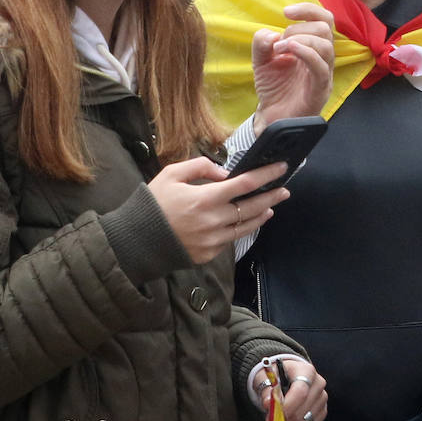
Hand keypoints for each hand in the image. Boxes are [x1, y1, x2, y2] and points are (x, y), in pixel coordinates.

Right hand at [146, 157, 289, 263]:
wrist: (136, 240)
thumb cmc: (154, 204)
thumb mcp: (172, 174)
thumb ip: (201, 167)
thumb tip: (225, 173)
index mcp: (205, 198)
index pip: (245, 184)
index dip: (266, 174)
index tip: (281, 167)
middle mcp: (214, 221)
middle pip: (253, 207)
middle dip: (272, 196)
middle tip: (285, 189)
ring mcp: (213, 240)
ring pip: (247, 226)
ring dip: (262, 215)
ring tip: (271, 206)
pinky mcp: (209, 253)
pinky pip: (231, 239)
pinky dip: (241, 228)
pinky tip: (246, 221)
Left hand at [253, 2, 334, 134]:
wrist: (272, 118)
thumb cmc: (273, 89)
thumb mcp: (261, 61)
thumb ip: (262, 44)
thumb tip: (271, 33)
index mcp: (313, 48)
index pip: (323, 20)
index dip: (308, 10)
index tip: (286, 12)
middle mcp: (322, 58)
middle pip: (326, 28)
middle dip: (299, 28)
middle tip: (280, 43)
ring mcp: (323, 74)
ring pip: (326, 45)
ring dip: (300, 39)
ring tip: (280, 49)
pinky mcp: (320, 89)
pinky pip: (321, 67)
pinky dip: (306, 53)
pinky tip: (289, 49)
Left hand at [254, 358, 327, 420]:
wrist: (285, 378)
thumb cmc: (276, 376)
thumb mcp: (266, 377)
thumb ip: (266, 389)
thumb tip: (268, 402)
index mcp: (306, 371)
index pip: (301, 391)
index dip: (287, 405)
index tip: (274, 413)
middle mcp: (318, 384)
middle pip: (303, 409)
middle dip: (284, 417)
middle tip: (271, 416)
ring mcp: (322, 399)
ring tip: (279, 417)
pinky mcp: (322, 412)